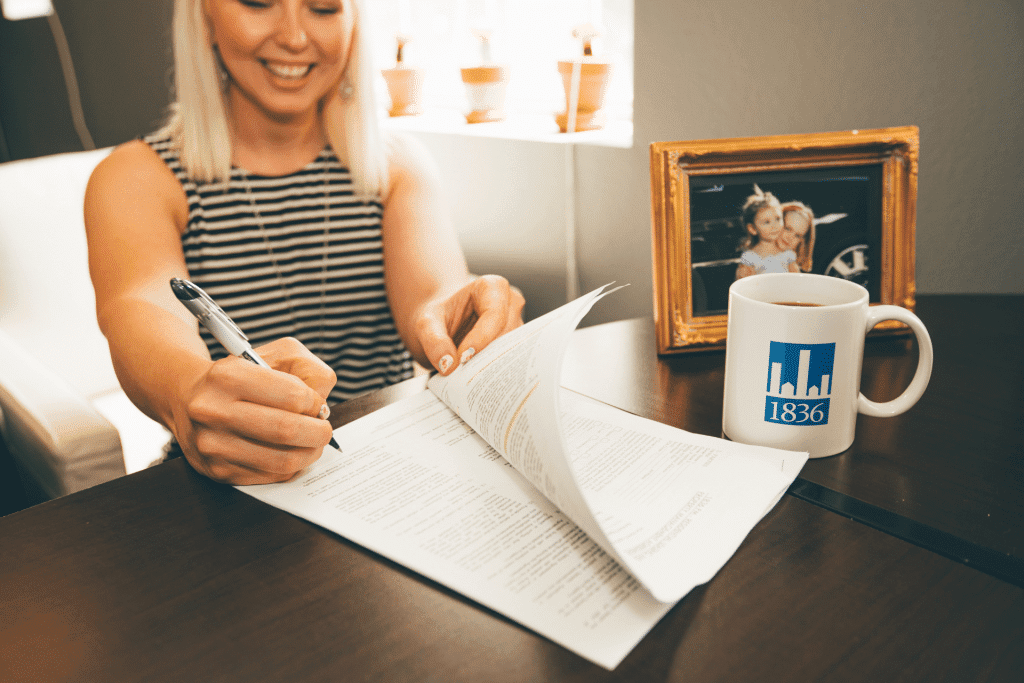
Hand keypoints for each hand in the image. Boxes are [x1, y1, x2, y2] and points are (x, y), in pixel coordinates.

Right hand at [172, 337, 337, 484]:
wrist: (187, 397)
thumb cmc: (239, 376)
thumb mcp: (274, 354)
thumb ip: (307, 369)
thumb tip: (320, 404)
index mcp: (228, 377)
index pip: (292, 396)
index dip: (315, 402)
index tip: (316, 404)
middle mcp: (214, 411)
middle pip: (287, 430)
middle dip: (318, 432)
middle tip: (323, 428)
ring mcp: (213, 444)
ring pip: (282, 460)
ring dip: (309, 452)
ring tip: (311, 442)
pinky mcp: (217, 470)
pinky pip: (270, 476)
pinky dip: (290, 466)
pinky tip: (289, 452)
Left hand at [415, 275, 524, 374]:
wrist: (443, 324)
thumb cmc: (438, 316)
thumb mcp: (426, 323)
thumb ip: (434, 340)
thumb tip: (449, 365)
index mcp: (492, 287)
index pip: (494, 314)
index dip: (481, 338)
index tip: (463, 358)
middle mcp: (511, 303)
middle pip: (507, 334)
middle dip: (488, 355)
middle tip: (467, 375)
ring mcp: (516, 325)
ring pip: (513, 350)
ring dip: (493, 366)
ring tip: (472, 380)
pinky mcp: (516, 344)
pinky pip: (511, 360)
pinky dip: (495, 371)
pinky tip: (480, 380)